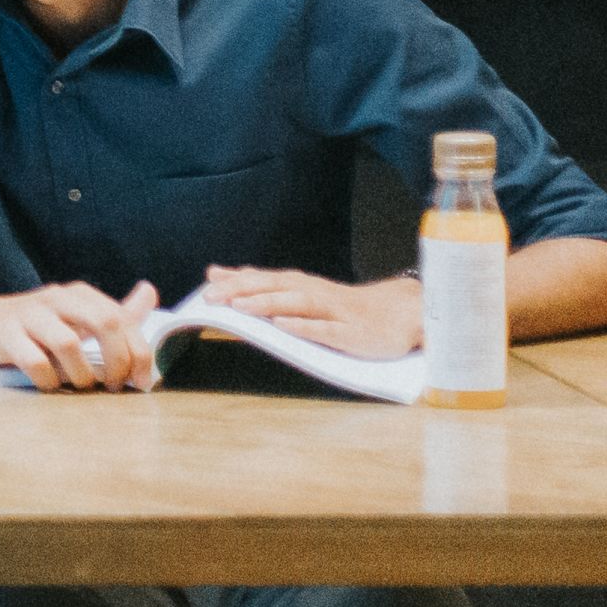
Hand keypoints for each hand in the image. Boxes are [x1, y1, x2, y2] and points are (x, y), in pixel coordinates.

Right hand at [0, 280, 160, 391]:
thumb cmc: (34, 327)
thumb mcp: (76, 316)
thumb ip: (115, 312)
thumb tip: (150, 293)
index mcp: (79, 295)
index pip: (121, 318)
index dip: (138, 353)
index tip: (140, 382)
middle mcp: (57, 298)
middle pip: (105, 322)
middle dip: (117, 361)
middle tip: (114, 386)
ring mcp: (29, 314)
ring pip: (70, 344)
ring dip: (81, 375)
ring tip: (78, 386)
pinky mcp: (4, 332)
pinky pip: (35, 362)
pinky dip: (48, 381)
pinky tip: (48, 385)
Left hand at [197, 265, 423, 358]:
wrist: (399, 315)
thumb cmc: (342, 307)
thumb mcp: (301, 294)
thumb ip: (260, 285)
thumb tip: (216, 274)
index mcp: (301, 286)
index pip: (264, 279)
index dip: (235, 282)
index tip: (206, 285)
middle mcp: (315, 293)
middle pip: (275, 287)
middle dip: (241, 291)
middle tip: (211, 297)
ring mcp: (334, 312)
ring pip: (297, 303)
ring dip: (268, 303)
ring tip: (241, 306)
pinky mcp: (350, 333)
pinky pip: (325, 330)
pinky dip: (304, 326)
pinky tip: (284, 326)